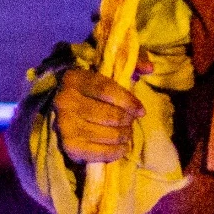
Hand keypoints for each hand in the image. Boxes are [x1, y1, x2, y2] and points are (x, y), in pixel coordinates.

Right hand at [53, 49, 151, 164]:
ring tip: (127, 132)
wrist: (64, 110)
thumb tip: (149, 68)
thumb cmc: (93, 87)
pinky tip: (122, 147)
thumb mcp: (110, 66)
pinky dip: (115, 152)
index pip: (106, 90)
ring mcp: (64, 126)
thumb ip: (133, 61)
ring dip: (123, 135)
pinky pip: (98, 152)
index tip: (141, 111)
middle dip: (127, 120)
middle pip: (109, 115)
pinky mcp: (67, 146)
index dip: (128, 101)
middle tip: (131, 121)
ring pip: (107, 134)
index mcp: (74, 78)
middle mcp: (65, 102)